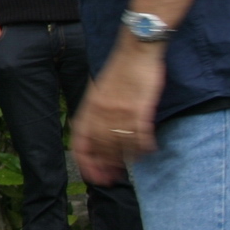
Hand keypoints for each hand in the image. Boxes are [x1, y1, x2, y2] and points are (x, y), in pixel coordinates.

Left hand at [71, 42, 164, 185]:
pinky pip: (141, 134)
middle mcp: (102, 111)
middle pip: (101, 147)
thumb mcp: (99, 91)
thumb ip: (96, 112)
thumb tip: (98, 135)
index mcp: (90, 107)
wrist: (136, 50)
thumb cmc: (120, 71)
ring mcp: (121, 110)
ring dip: (125, 159)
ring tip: (129, 167)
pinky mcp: (140, 107)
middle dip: (105, 166)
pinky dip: (144, 145)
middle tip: (110, 179)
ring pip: (121, 144)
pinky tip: (148, 150)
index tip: (90, 176)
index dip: (84, 161)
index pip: (81, 141)